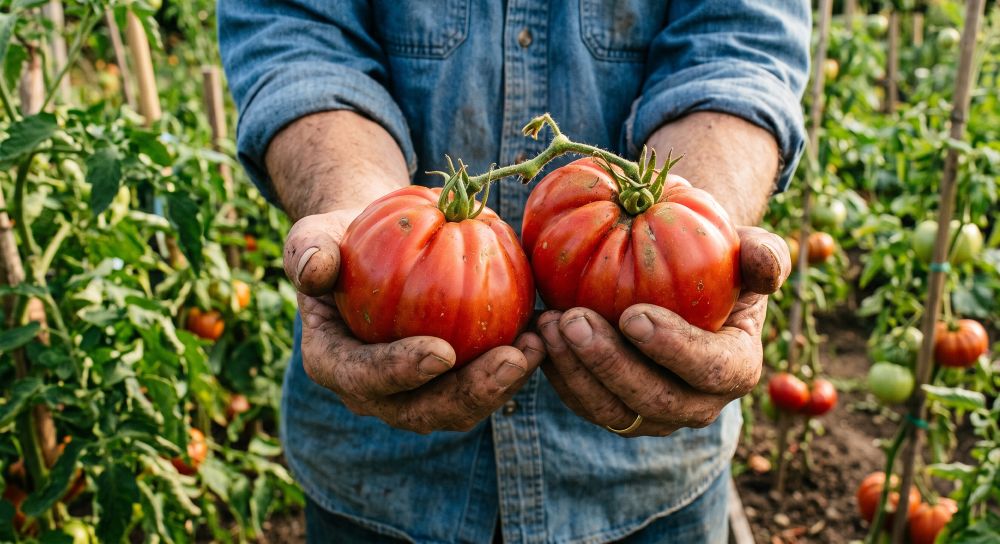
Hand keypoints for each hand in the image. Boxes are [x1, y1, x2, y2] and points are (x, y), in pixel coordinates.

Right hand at [284, 211, 544, 433]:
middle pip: (423, 409)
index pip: (364, 377)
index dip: (401, 371)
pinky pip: (485, 383)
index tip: (442, 351)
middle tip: (512, 358)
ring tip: (539, 345)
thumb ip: (308, 250)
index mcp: (333, 363)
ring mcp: (416, 393)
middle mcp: (374, 392)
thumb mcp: (315, 235)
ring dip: (505, 384)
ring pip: (462, 407)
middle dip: (471, 391)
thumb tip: (315, 270)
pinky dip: (516, 365)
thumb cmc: (342, 239)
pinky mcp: (452, 382)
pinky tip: (545, 331)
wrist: (371, 250)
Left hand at [538, 226, 790, 436]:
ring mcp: (652, 413)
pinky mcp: (613, 408)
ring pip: (611, 410)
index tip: (632, 315)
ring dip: (575, 369)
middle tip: (573, 319)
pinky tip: (536, 332)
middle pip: (654, 401)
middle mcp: (697, 403)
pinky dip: (557, 372)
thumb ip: (764, 254)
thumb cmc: (717, 258)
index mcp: (737, 367)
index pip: (711, 369)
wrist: (680, 278)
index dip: (673, 349)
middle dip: (610, 363)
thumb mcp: (749, 248)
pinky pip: (582, 402)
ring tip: (548, 322)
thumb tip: (765, 267)